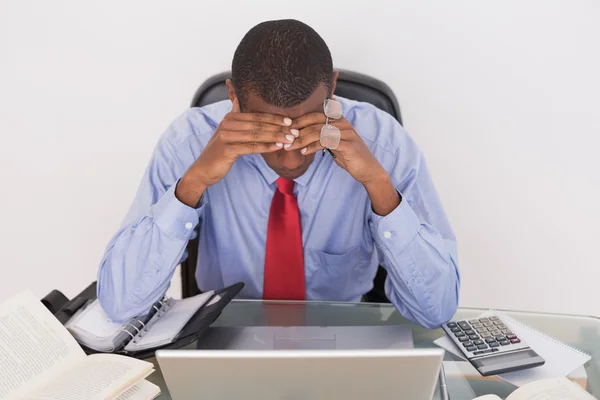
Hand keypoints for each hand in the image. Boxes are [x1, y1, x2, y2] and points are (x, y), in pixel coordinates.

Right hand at [176, 99, 296, 206]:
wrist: (203, 169)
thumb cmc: (219, 151)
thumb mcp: (227, 131)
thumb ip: (234, 115)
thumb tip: (237, 98)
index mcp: (230, 117)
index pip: (256, 115)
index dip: (274, 118)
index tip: (290, 121)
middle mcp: (227, 124)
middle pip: (258, 124)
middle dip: (278, 127)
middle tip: (294, 131)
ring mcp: (226, 136)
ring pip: (256, 135)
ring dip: (275, 137)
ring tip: (290, 139)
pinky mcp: (226, 149)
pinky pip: (250, 147)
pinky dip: (266, 147)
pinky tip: (277, 147)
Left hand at [289, 110, 400, 215]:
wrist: (368, 169)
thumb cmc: (349, 156)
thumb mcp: (334, 142)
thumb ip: (322, 135)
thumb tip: (303, 132)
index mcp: (338, 119)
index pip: (315, 114)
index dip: (299, 120)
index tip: (285, 128)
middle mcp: (342, 122)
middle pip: (315, 120)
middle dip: (297, 128)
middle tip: (284, 137)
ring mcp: (346, 132)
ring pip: (318, 131)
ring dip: (301, 139)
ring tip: (289, 146)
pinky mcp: (347, 144)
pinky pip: (326, 142)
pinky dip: (313, 147)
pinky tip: (304, 152)